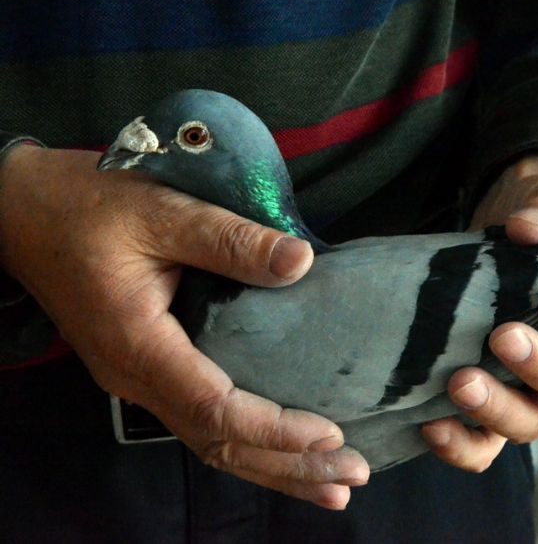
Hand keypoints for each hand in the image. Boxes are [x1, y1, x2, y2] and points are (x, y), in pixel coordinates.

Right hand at [0, 145, 368, 508]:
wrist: (25, 212)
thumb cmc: (89, 206)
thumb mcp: (162, 211)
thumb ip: (231, 239)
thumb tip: (300, 263)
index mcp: (138, 344)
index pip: (215, 409)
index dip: (274, 430)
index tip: (330, 437)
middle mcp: (136, 377)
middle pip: (220, 444)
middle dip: (289, 467)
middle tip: (352, 479)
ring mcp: (140, 379)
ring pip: (212, 443)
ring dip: (274, 467)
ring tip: (333, 485)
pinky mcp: (150, 370)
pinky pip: (203, 422)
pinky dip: (249, 443)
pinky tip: (285, 452)